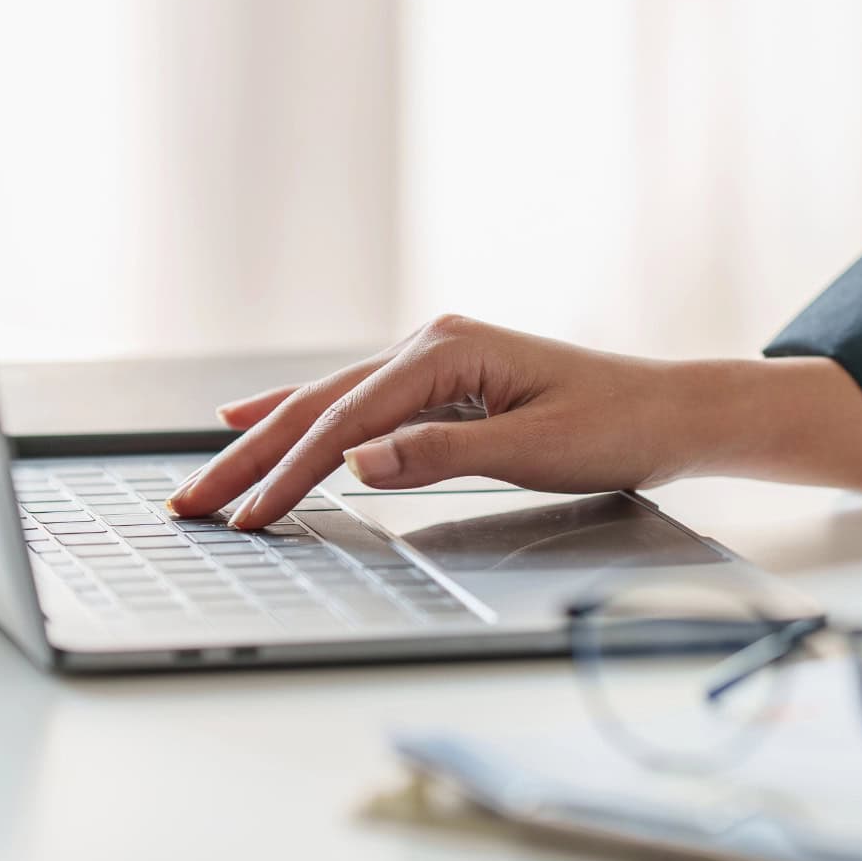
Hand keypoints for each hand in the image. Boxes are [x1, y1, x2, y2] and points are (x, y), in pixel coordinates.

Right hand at [164, 314, 861, 528]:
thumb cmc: (615, 427)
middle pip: (321, 405)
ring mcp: (434, 357)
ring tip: (205, 473)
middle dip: (250, 457)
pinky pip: (355, 400)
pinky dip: (302, 416)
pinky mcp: (443, 379)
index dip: (290, 473)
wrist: (672, 411)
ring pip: (329, 400)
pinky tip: (256, 416)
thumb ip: (440, 453)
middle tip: (189, 504)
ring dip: (263, 440)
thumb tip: (357, 460)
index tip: (247, 518)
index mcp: (448, 351)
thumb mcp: (532, 449)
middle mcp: (432, 342)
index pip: (348, 420)